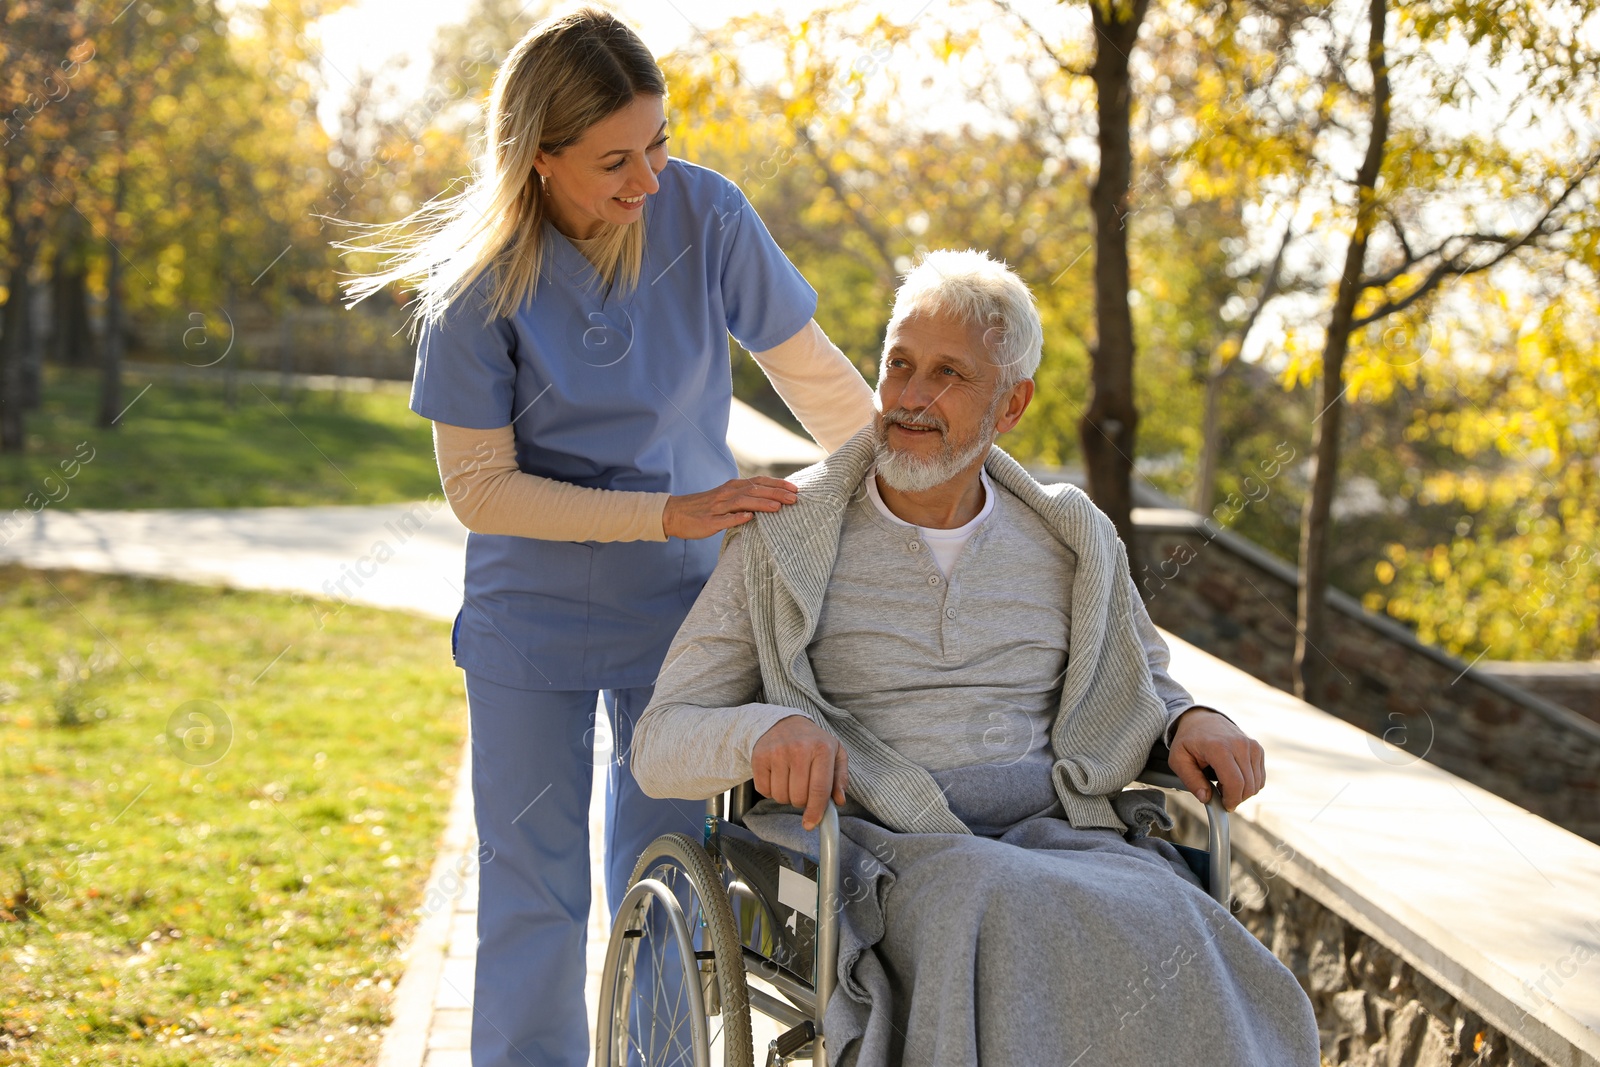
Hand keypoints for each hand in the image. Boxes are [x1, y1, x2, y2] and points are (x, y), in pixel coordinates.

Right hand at [662, 477, 798, 539]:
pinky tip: (750, 518)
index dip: (778, 484)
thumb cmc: (704, 508)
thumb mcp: (726, 499)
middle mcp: (727, 494)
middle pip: (755, 490)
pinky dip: (737, 518)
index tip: (795, 489)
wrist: (674, 514)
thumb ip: (745, 498)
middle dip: (776, 493)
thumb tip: (769, 501)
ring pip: (743, 502)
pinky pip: (725, 519)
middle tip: (795, 498)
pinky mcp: (709, 521)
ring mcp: (718, 507)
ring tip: (779, 507)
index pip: (759, 482)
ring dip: (762, 504)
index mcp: (732, 487)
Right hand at [751, 714, 846, 830]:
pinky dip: (771, 791)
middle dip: (801, 801)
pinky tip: (777, 777)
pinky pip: (764, 791)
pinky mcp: (759, 757)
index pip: (819, 789)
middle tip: (803, 788)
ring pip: (781, 797)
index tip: (811, 823)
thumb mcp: (835, 753)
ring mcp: (777, 752)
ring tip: (790, 781)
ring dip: (786, 797)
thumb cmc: (812, 741)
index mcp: (822, 749)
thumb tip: (839, 800)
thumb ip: (840, 777)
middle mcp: (799, 749)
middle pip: (799, 797)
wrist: (783, 722)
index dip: (816, 811)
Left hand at [1168, 707, 1263, 811]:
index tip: (1223, 805)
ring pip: (1256, 783)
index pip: (1235, 783)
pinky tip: (1234, 777)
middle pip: (1248, 786)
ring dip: (1242, 792)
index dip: (1231, 800)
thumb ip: (1191, 780)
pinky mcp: (1257, 749)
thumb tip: (1206, 798)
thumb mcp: (1178, 760)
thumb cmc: (1188, 741)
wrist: (1201, 719)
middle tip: (1220, 795)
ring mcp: (1251, 746)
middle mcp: (1239, 745)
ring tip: (1224, 784)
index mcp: (1219, 747)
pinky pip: (1260, 777)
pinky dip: (1249, 783)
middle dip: (1236, 798)